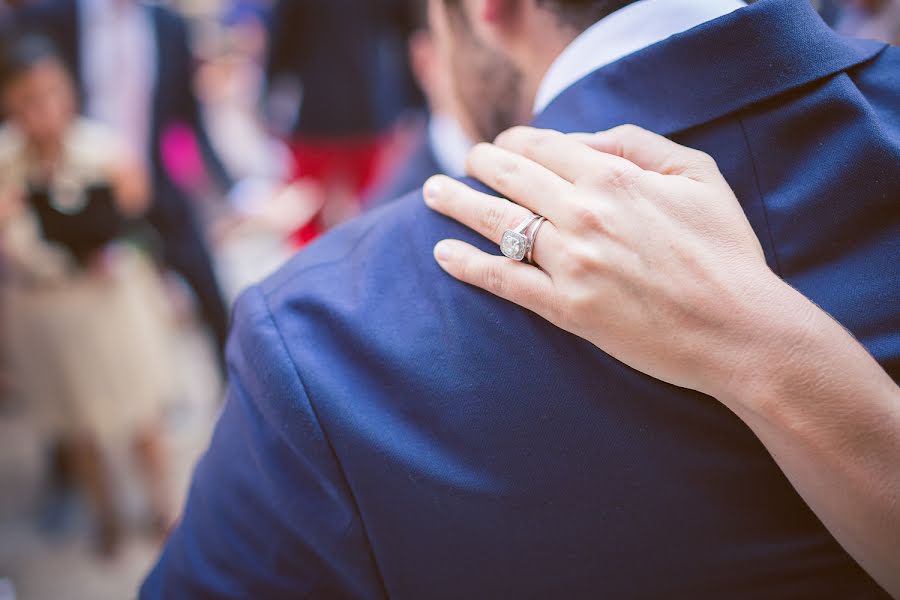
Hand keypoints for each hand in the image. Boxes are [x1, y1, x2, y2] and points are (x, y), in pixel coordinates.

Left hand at [424, 125, 790, 398]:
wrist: (738, 328)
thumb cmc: (724, 250)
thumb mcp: (697, 174)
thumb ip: (638, 145)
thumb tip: (583, 142)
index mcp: (614, 176)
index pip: (542, 145)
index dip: (514, 140)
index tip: (502, 144)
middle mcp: (584, 213)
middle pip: (510, 176)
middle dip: (479, 162)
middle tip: (463, 162)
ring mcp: (571, 263)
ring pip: (498, 223)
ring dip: (457, 203)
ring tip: (432, 193)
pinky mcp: (567, 308)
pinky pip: (504, 281)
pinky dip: (467, 265)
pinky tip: (442, 254)